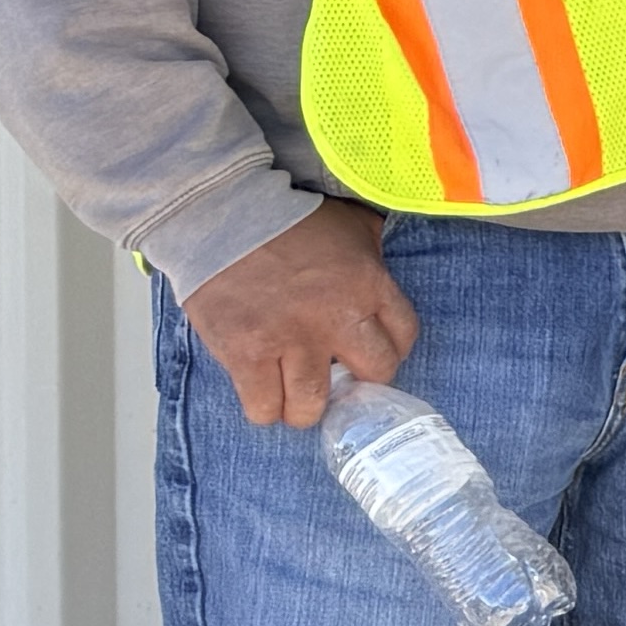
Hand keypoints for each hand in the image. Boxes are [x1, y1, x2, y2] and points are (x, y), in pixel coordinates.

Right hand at [181, 204, 414, 428]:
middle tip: (337, 372)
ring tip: (296, 394)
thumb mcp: (351, 225)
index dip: (389, 349)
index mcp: (369, 286)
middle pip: (373, 375)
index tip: (369, 350)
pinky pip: (264, 407)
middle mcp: (337, 319)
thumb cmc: (289, 219)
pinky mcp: (246, 355)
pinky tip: (264, 393)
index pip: (404, 338)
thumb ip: (373, 250)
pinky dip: (265, 408)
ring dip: (307, 405)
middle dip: (358, 379)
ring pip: (313, 404)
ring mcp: (291, 340)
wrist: (222, 217)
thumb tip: (382, 264)